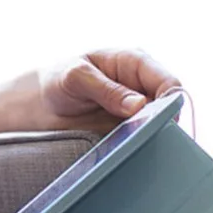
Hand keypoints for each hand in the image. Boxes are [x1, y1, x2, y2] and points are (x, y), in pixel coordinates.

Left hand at [35, 48, 180, 133]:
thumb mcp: (77, 78)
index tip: (158, 121)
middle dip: (162, 122)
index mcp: (134, 62)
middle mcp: (141, 85)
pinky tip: (129, 151)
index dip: (169, 101)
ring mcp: (138, 108)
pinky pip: (145, 138)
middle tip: (144, 137)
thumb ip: (106, 89)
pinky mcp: (130, 127)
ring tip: (133, 144)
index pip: (167, 81)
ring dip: (152, 136)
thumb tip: (139, 105)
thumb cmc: (59, 80)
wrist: (42, 104)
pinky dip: (140, 145)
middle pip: (169, 106)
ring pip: (161, 125)